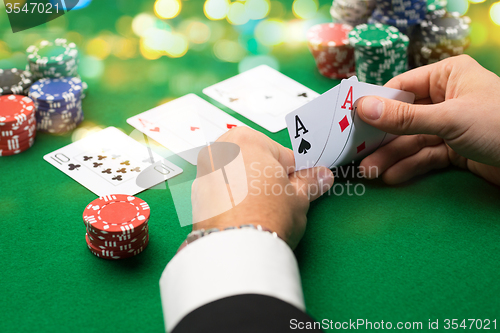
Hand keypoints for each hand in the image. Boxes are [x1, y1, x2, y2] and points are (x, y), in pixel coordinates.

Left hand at [190, 127, 333, 248]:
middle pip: (256, 161)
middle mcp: (220, 150)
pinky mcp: (196, 196)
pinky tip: (244, 217)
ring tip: (261, 212)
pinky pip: (222, 193)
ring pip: (237, 176)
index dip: (294, 174)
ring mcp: (205, 173)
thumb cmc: (265, 217)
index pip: (282, 154)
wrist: (235, 250)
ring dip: (249, 189)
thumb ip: (310, 182)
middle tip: (279, 201)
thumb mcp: (298, 198)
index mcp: (247, 139)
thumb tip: (321, 176)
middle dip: (268, 178)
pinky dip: (232, 201)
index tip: (298, 186)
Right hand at [357, 55, 499, 185]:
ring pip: (413, 139)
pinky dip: (410, 166)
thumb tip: (363, 108)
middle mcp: (447, 98)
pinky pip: (426, 156)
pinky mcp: (455, 149)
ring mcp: (451, 125)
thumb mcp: (449, 118)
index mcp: (447, 76)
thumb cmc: (499, 125)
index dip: (376, 104)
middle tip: (358, 152)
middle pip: (404, 117)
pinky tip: (393, 176)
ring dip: (392, 155)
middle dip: (383, 137)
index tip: (352, 120)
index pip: (402, 87)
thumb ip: (404, 117)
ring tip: (370, 171)